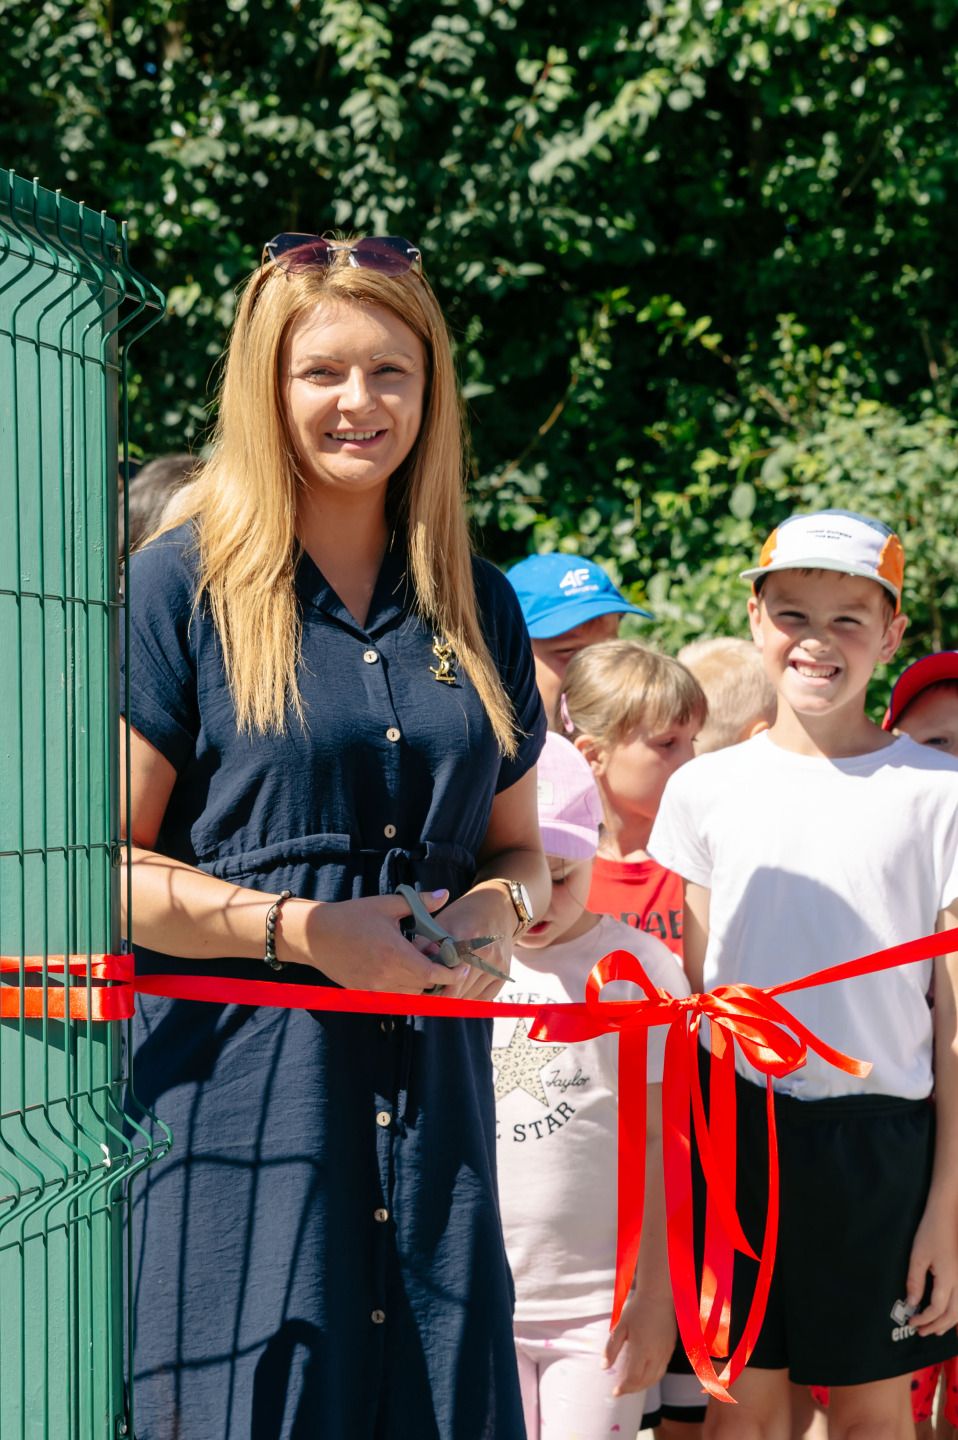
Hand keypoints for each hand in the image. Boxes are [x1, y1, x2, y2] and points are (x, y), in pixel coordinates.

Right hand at [295, 890, 467, 993]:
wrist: (316, 935)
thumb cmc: (352, 916)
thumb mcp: (386, 904)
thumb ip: (419, 903)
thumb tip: (445, 895)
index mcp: (395, 954)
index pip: (433, 974)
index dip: (452, 974)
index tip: (461, 966)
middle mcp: (386, 976)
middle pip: (425, 987)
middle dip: (438, 976)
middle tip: (440, 959)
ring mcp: (374, 987)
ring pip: (410, 995)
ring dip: (421, 983)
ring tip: (420, 963)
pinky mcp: (364, 992)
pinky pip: (392, 996)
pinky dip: (403, 987)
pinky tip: (401, 969)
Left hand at [432, 885, 514, 999]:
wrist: (497, 908)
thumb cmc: (464, 915)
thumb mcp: (441, 922)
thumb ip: (424, 943)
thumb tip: (409, 966)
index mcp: (467, 938)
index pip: (449, 975)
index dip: (435, 987)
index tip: (425, 988)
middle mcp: (485, 953)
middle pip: (459, 991)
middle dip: (443, 994)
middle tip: (433, 990)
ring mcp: (497, 964)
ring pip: (470, 997)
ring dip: (457, 996)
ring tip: (447, 985)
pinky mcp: (505, 972)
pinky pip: (484, 998)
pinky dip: (471, 996)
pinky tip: (464, 986)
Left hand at [602, 1292, 676, 1396]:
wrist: (659, 1297)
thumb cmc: (637, 1309)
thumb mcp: (620, 1327)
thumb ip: (612, 1348)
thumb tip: (604, 1367)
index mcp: (642, 1349)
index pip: (633, 1378)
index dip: (623, 1388)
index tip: (614, 1391)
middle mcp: (656, 1355)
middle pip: (645, 1382)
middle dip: (632, 1389)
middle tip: (620, 1390)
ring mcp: (665, 1353)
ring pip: (655, 1378)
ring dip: (642, 1386)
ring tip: (631, 1386)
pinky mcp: (670, 1350)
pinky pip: (662, 1371)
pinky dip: (652, 1378)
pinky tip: (644, 1375)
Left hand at [907, 1195, 957, 1335]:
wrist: (949, 1212)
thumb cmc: (931, 1230)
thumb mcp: (917, 1255)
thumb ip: (915, 1281)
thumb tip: (911, 1303)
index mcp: (949, 1278)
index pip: (936, 1309)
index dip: (923, 1318)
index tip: (911, 1320)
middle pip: (952, 1315)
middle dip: (936, 1326)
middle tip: (921, 1331)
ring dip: (949, 1323)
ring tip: (935, 1329)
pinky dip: (957, 1313)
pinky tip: (950, 1316)